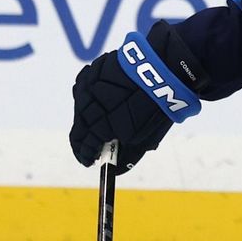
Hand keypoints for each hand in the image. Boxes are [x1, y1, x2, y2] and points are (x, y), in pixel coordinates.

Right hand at [69, 49, 171, 174]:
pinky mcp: (94, 70)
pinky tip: (103, 98)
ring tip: (102, 121)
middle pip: (78, 127)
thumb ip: (128, 156)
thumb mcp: (145, 138)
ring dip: (88, 116)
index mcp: (97, 126)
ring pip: (80, 106)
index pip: (83, 146)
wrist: (163, 71)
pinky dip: (91, 96)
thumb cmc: (156, 108)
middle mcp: (86, 106)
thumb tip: (116, 170)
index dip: (86, 156)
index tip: (90, 161)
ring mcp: (87, 86)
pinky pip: (86, 86)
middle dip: (85, 139)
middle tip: (94, 145)